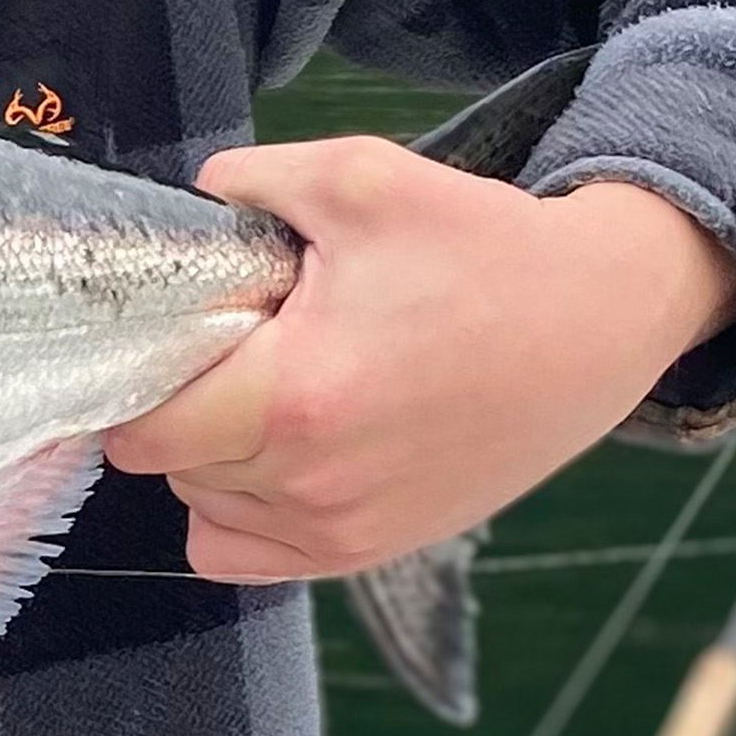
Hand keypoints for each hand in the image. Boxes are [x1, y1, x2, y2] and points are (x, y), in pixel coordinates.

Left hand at [104, 148, 735, 585]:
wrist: (600, 320)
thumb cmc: (485, 248)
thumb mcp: (359, 178)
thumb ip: (247, 181)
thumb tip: (188, 203)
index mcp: (295, 395)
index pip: (142, 430)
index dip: (135, 378)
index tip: (169, 335)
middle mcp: (312, 482)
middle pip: (169, 467)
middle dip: (179, 406)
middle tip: (235, 348)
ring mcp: (345, 528)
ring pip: (205, 511)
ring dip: (211, 458)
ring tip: (270, 391)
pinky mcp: (375, 548)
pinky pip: (248, 557)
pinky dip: (242, 512)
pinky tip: (277, 450)